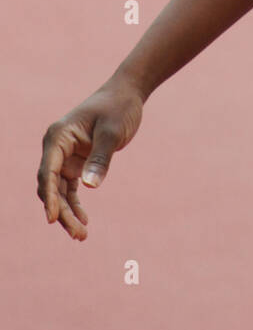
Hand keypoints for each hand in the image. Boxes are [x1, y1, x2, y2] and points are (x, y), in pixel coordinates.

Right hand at [37, 75, 144, 240]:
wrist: (127, 94)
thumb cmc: (118, 107)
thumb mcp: (112, 132)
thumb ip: (101, 158)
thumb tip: (90, 186)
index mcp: (58, 136)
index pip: (47, 172)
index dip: (49, 197)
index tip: (52, 219)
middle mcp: (56, 148)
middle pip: (51, 187)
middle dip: (61, 212)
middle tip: (79, 234)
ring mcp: (65, 156)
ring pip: (60, 191)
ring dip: (67, 213)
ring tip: (81, 235)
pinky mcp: (76, 162)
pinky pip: (70, 188)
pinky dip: (75, 204)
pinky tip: (83, 220)